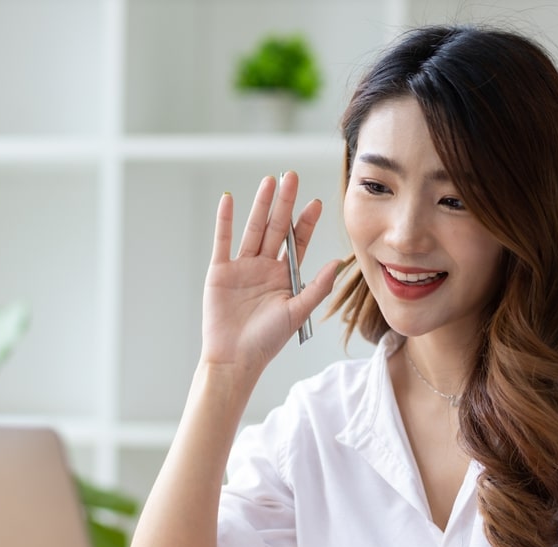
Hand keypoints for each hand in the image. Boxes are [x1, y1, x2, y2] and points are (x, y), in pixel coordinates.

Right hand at [201, 171, 339, 375]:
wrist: (235, 358)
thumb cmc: (267, 341)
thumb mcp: (297, 312)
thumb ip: (316, 287)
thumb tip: (337, 263)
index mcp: (284, 276)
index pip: (298, 242)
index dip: (306, 222)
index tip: (316, 203)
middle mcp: (264, 267)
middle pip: (276, 228)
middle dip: (284, 203)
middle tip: (292, 177)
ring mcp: (242, 267)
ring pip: (253, 229)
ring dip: (260, 205)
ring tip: (269, 181)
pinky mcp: (220, 271)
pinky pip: (223, 241)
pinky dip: (225, 220)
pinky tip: (229, 200)